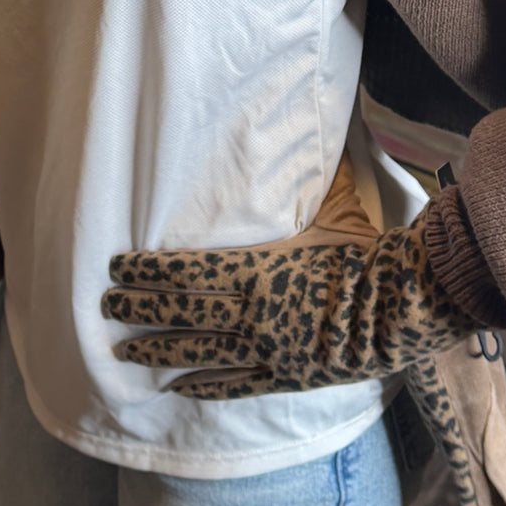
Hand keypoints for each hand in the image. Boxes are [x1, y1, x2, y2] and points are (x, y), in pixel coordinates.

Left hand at [101, 152, 475, 397]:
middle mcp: (250, 311)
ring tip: (122, 351)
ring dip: (154, 350)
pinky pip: (232, 385)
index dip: (144, 271)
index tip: (115, 267)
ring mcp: (265, 349)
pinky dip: (201, 386)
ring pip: (194, 353)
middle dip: (136, 309)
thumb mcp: (334, 205)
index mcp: (255, 266)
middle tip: (104, 307)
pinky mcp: (284, 377)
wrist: (401, 306)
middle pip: (178, 312)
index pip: (183, 271)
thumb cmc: (365, 251)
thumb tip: (314, 120)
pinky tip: (176, 385)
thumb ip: (311, 173)